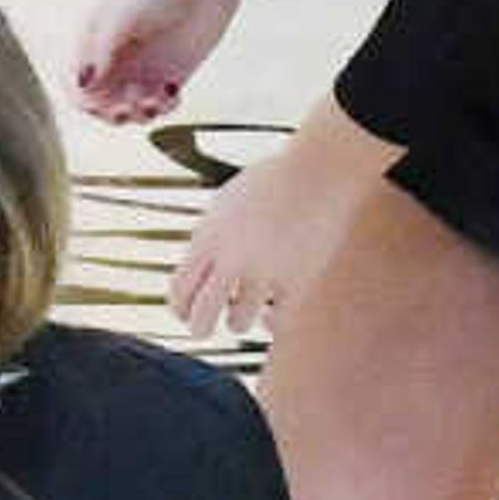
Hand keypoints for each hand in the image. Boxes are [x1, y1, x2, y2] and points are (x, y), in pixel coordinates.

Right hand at [75, 0, 244, 126]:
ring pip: (131, 110)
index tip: (96, 105)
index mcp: (96, 42)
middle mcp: (117, 60)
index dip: (82, 99)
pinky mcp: (171, 75)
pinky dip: (163, 108)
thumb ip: (102, 49)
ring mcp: (144, 69)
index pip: (77, 83)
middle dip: (110, 114)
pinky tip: (173, 94)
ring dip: (138, 115)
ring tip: (153, 101)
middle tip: (124, 110)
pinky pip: (159, 106)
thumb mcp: (123, 15)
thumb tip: (85, 84)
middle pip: (102, 104)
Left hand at [170, 113, 388, 339]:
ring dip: (239, 320)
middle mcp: (233, 258)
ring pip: (238, 323)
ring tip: (246, 311)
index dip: (180, 307)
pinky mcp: (297, 281)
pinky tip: (271, 311)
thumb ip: (208, 236)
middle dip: (199, 327)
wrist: (319, 170)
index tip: (186, 313)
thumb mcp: (226, 202)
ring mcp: (265, 272)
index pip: (179, 290)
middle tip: (204, 328)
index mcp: (210, 236)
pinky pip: (276, 321)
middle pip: (201, 317)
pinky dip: (271, 321)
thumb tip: (195, 268)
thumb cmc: (273, 181)